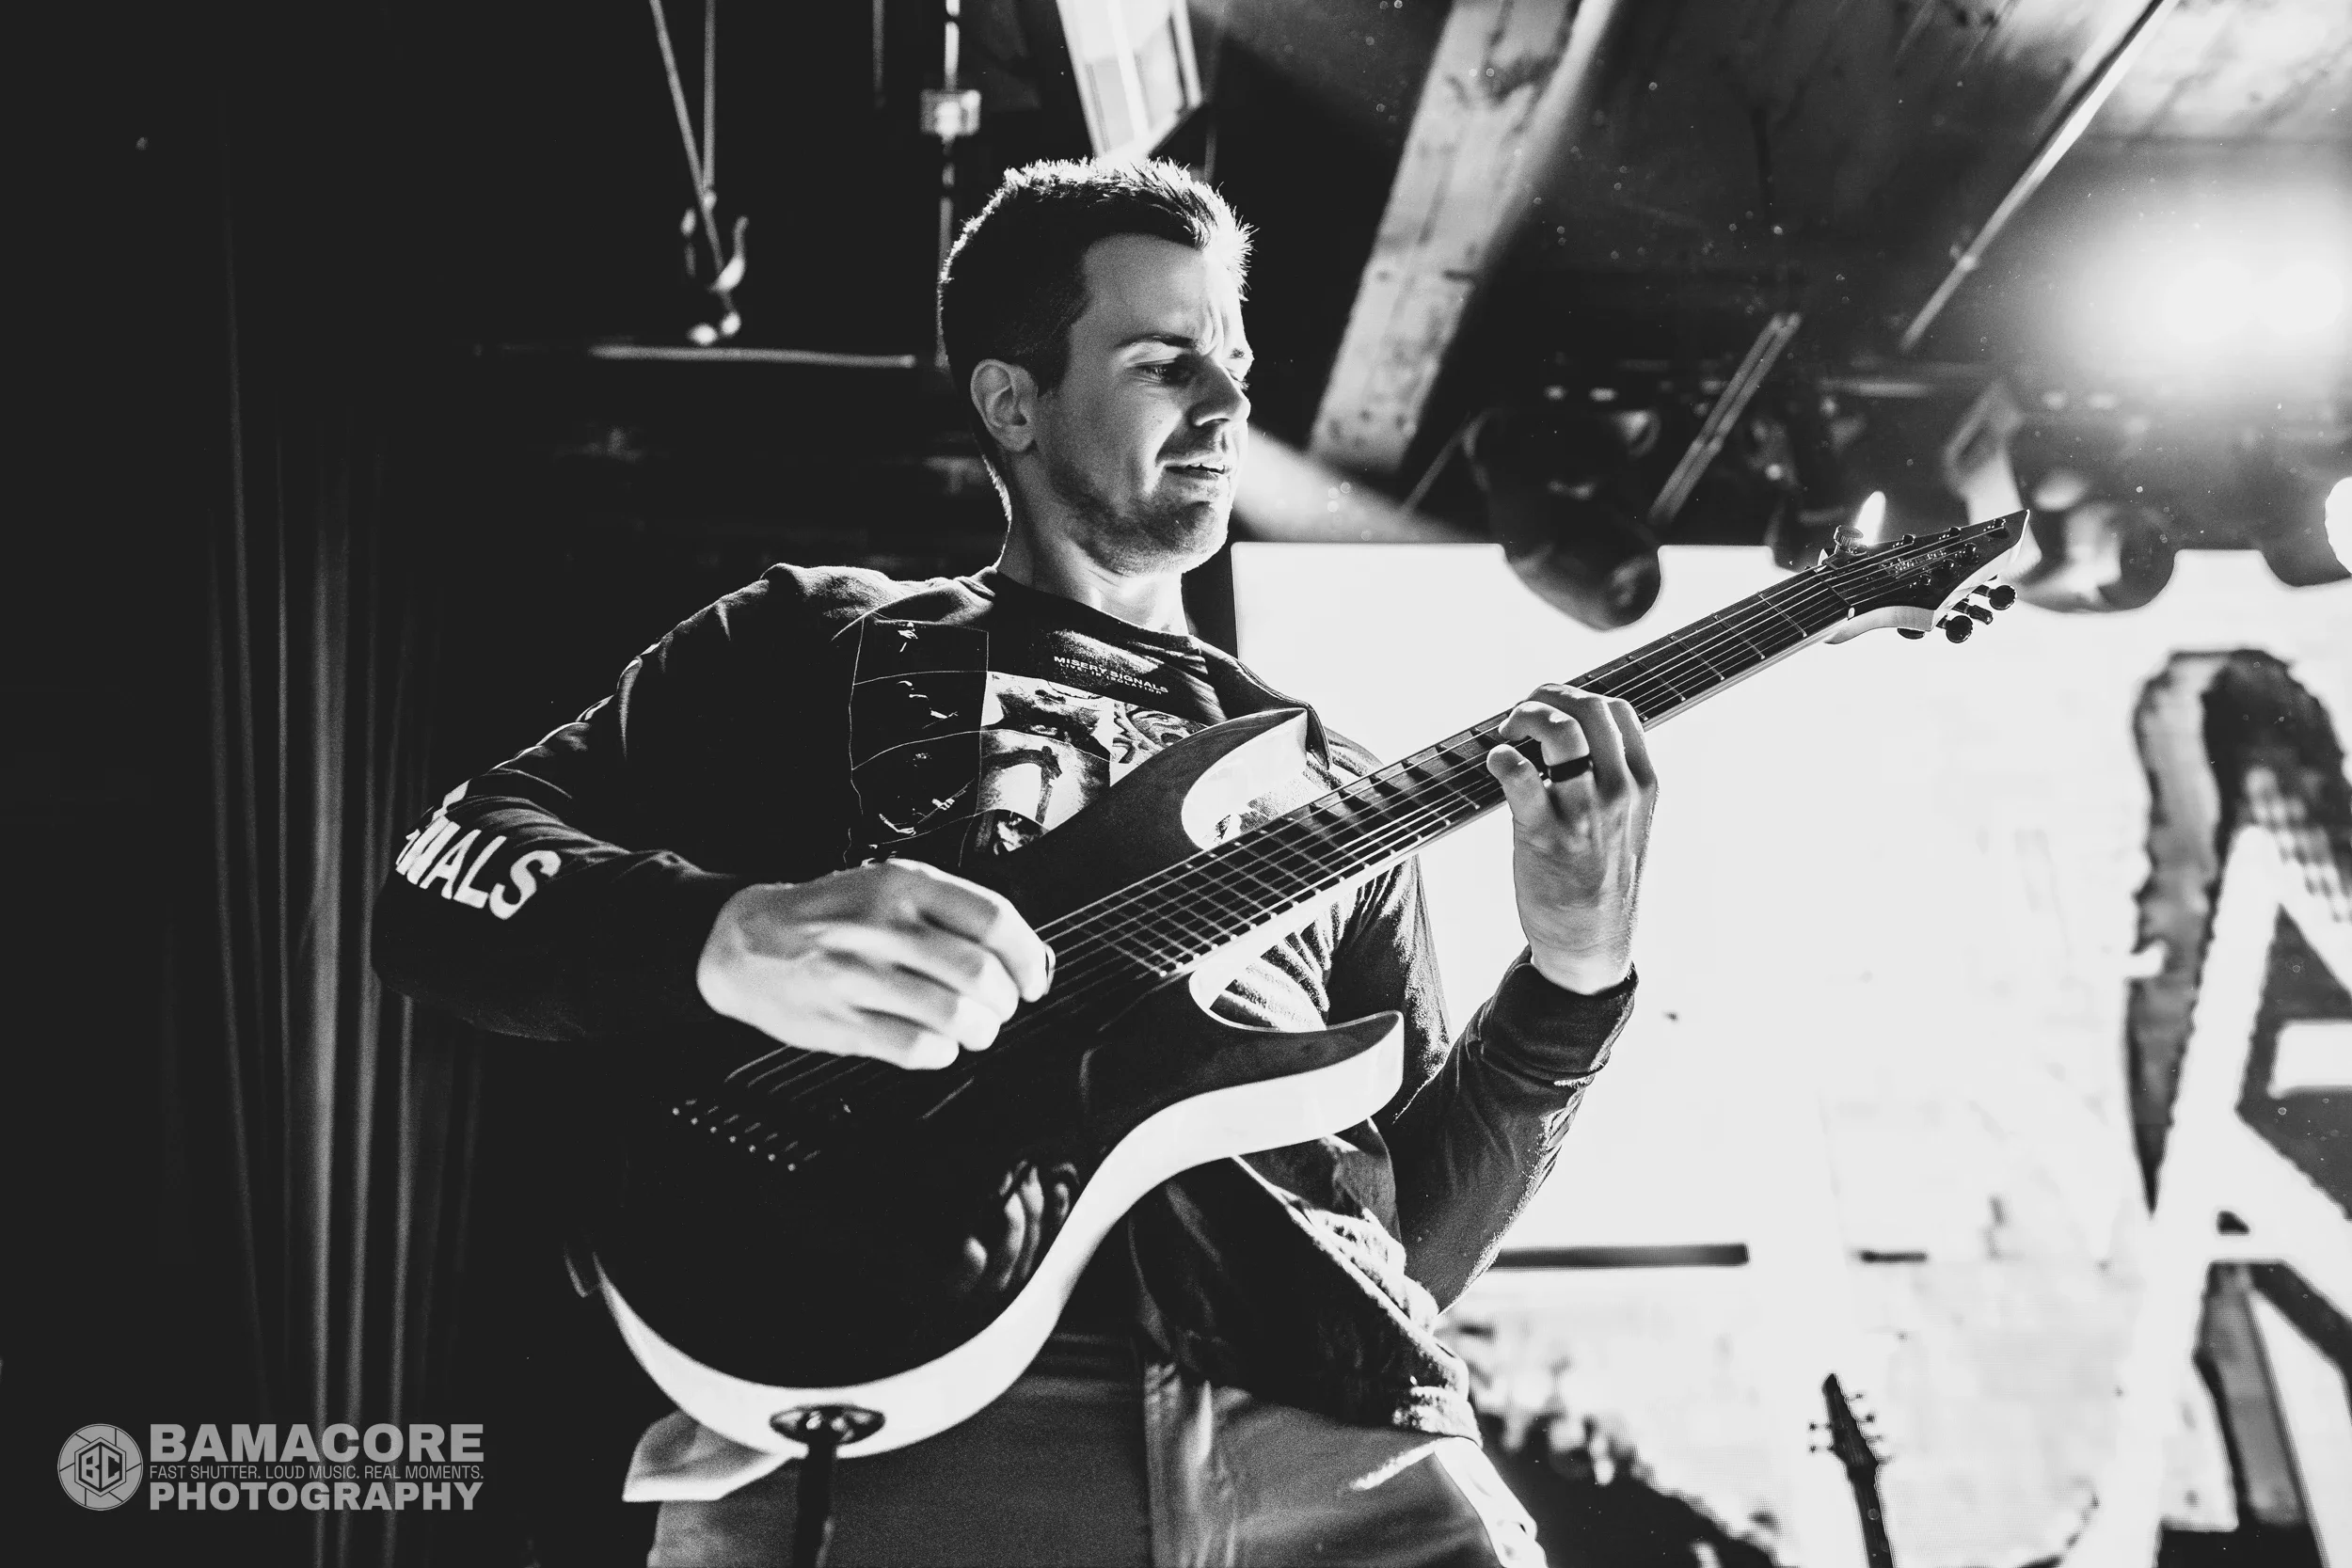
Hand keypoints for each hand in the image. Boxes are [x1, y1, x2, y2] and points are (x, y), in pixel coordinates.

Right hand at [696, 861, 1052, 1069]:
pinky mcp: (840, 1021)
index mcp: (902, 883)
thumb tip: (1024, 953)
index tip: (1033, 978)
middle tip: (998, 1007)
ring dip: (978, 1030)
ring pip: (953, 1014)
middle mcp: (882, 925)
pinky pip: (914, 1047)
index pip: (992, 919)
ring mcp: (858, 974)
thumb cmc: (827, 914)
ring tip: (972, 1029)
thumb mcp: (886, 885)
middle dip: (1003, 1000)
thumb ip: (949, 911)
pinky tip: (935, 1044)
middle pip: (979, 972)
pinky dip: (940, 1052)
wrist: (744, 939)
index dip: (1026, 957)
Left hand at [1486, 684, 1656, 993]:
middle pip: (1590, 709)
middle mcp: (1619, 793)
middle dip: (1549, 696)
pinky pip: (1519, 774)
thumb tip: (1574, 736)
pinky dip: (1502, 756)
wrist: (1592, 946)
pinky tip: (1497, 761)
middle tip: (1522, 712)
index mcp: (1644, 785)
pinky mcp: (1544, 834)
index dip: (1580, 696)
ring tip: (1509, 732)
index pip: (1619, 710)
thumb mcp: (1629, 825)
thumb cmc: (1601, 881)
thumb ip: (1613, 780)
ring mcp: (1583, 813)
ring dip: (1526, 717)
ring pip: (1561, 732)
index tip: (1555, 705)